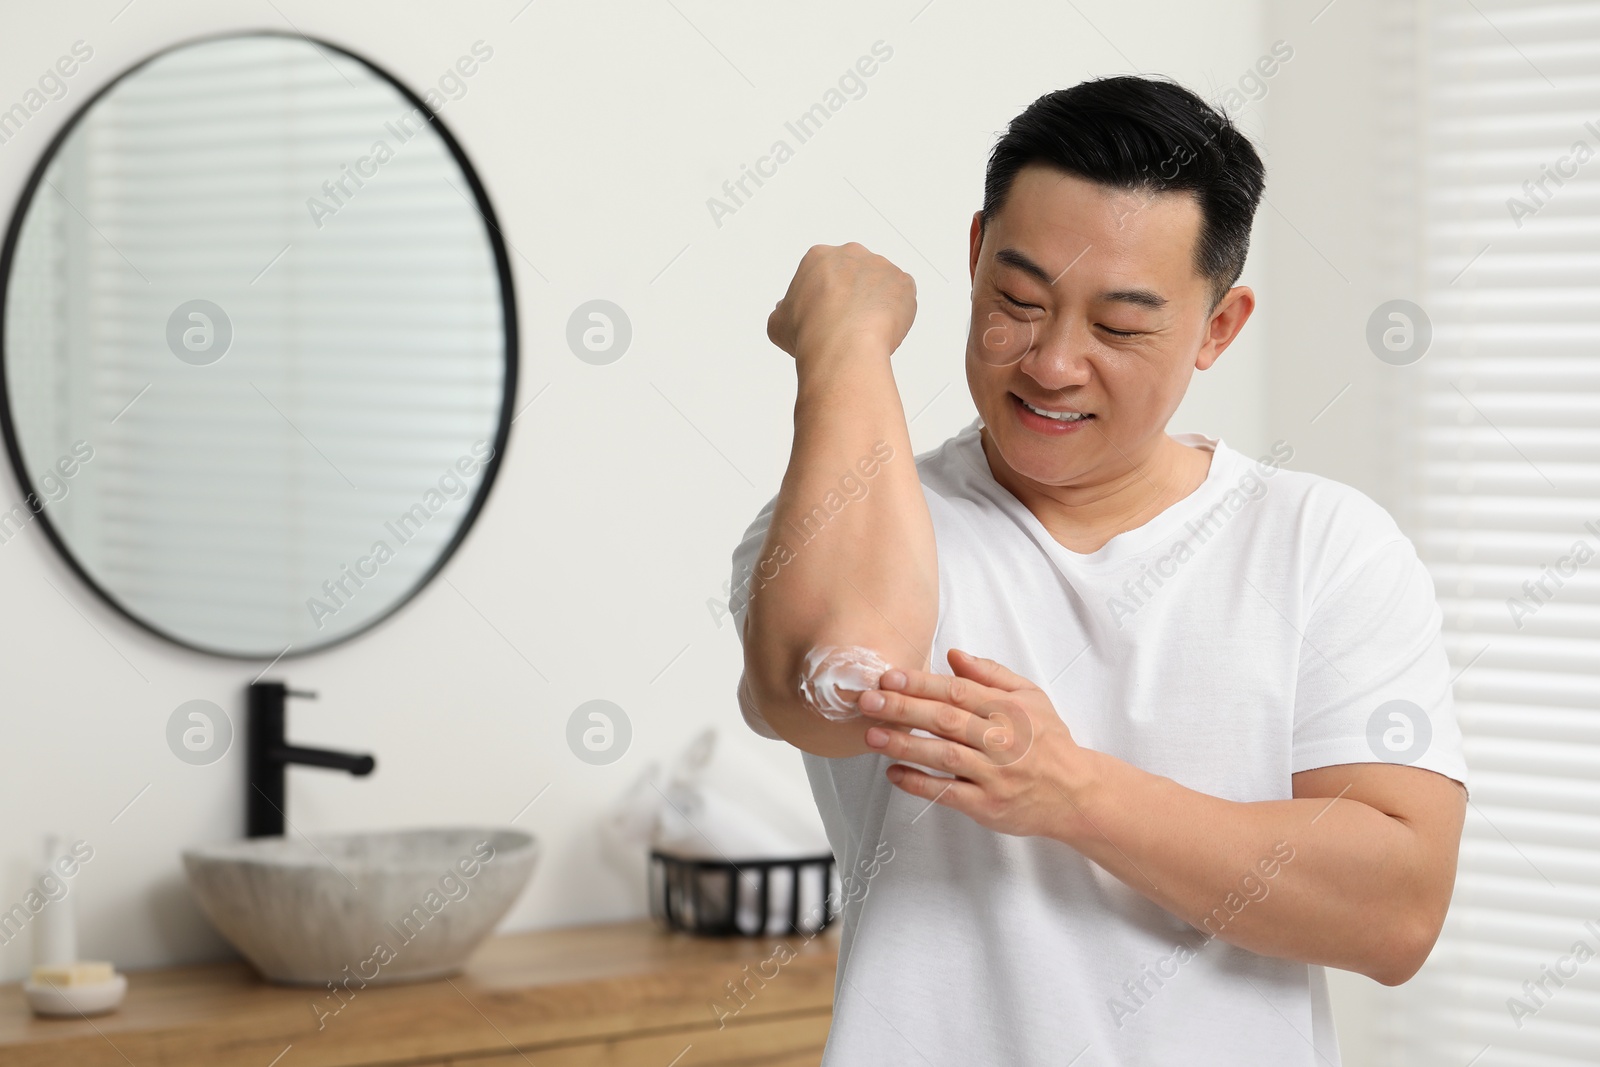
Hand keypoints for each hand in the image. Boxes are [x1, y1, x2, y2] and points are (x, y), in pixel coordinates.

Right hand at [767, 242, 916, 367]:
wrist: (842, 346)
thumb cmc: (809, 333)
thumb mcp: (778, 323)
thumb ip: (783, 312)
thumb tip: (785, 311)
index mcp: (818, 256)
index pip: (825, 273)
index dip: (826, 296)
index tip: (826, 315)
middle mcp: (851, 253)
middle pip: (855, 273)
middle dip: (853, 294)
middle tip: (848, 322)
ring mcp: (880, 265)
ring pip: (881, 284)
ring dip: (876, 303)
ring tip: (866, 330)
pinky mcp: (904, 281)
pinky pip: (903, 296)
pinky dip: (897, 313)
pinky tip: (884, 330)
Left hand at [856, 647, 1098, 839]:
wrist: (1076, 793)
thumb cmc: (1048, 741)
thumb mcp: (1031, 697)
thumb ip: (991, 674)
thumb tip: (954, 655)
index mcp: (1010, 710)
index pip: (958, 691)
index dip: (921, 683)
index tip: (890, 677)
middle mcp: (1002, 740)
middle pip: (945, 720)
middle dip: (903, 708)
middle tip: (868, 700)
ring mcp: (995, 775)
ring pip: (943, 755)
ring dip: (904, 744)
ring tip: (872, 734)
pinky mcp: (988, 805)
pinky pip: (947, 793)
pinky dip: (918, 783)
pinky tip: (894, 773)